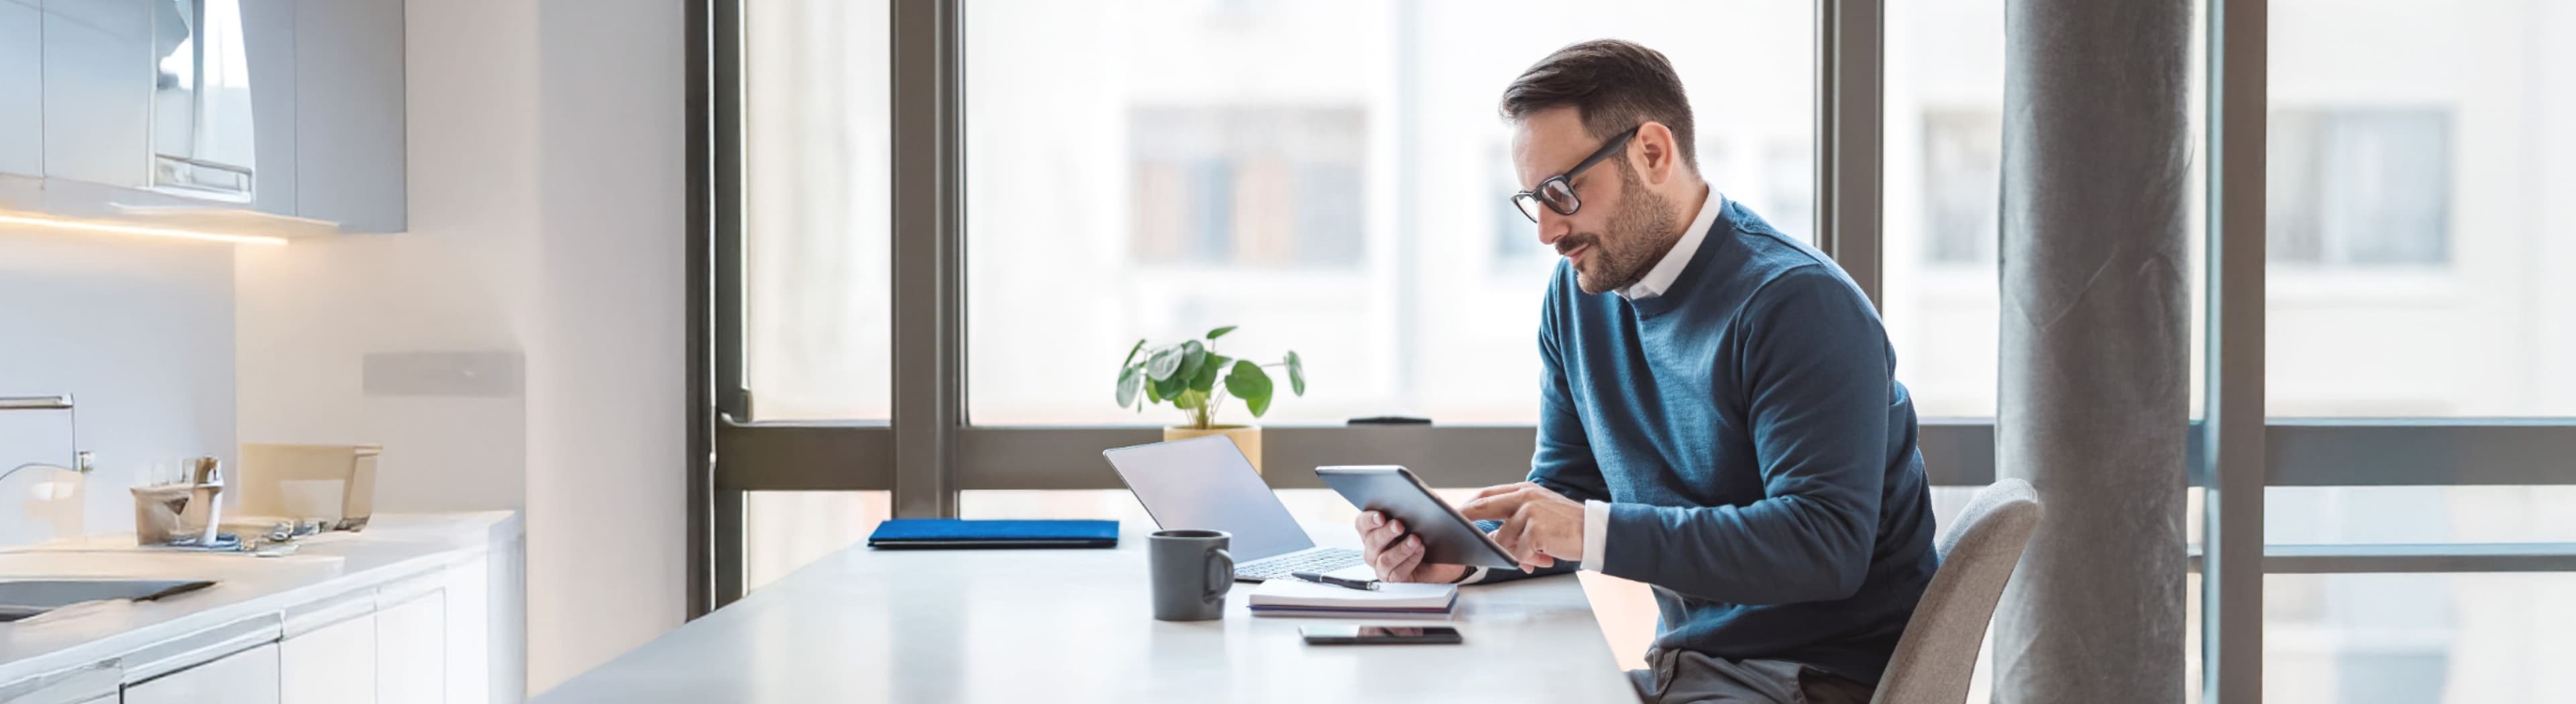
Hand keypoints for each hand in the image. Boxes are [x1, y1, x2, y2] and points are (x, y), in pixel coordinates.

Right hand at [1352, 511, 1468, 582]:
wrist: (1442, 556)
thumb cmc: (1426, 532)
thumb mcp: (1420, 516)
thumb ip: (1412, 507)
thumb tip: (1413, 499)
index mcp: (1373, 530)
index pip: (1362, 524)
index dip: (1369, 519)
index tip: (1381, 515)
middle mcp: (1374, 550)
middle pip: (1372, 542)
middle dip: (1386, 533)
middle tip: (1400, 525)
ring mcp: (1382, 567)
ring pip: (1384, 560)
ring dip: (1400, 549)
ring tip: (1416, 540)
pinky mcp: (1395, 580)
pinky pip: (1398, 574)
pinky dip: (1410, 561)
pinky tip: (1421, 551)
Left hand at [1459, 482, 1586, 571]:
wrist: (1596, 531)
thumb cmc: (1569, 526)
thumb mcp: (1541, 514)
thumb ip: (1516, 521)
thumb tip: (1492, 539)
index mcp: (1524, 491)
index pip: (1488, 494)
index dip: (1469, 504)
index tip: (1454, 513)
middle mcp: (1525, 497)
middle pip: (1484, 506)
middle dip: (1465, 518)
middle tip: (1451, 528)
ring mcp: (1530, 512)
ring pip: (1502, 538)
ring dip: (1512, 553)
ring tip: (1534, 558)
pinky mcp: (1536, 530)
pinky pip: (1518, 552)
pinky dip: (1526, 560)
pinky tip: (1543, 560)